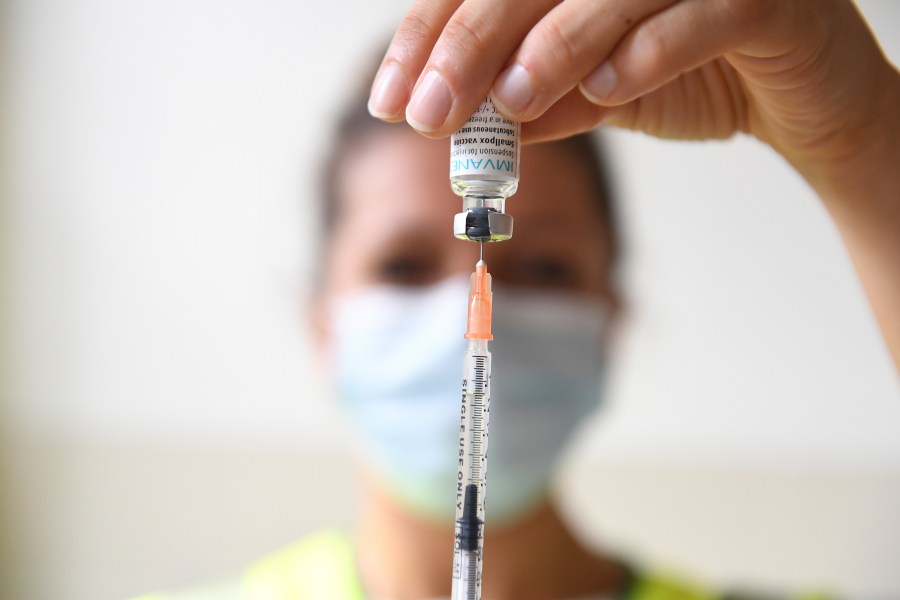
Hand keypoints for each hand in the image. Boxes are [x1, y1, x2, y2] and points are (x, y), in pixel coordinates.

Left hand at [369, 0, 894, 168]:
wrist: (797, 96)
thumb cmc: (693, 74)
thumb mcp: (596, 93)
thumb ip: (537, 101)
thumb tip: (462, 122)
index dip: (432, 35)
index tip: (394, 97)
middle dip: (467, 44)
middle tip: (427, 111)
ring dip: (551, 47)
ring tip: (509, 102)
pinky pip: (696, 18)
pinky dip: (646, 56)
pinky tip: (606, 94)